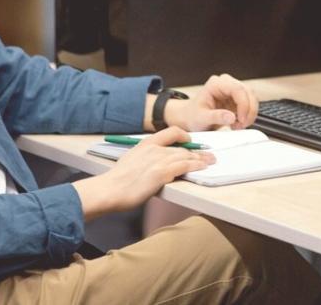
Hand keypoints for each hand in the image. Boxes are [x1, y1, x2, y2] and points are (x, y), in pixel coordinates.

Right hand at [73, 127, 213, 216]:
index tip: (189, 141)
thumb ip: (144, 158)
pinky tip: (202, 167)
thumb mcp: (131, 160)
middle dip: (197, 151)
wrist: (110, 189)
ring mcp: (159, 160)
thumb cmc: (117, 181)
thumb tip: (152, 164)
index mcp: (145, 143)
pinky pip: (185, 166)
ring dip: (200, 159)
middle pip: (182, 146)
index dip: (183, 136)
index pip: (171, 132)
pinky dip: (196, 166)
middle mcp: (154, 148)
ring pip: (186, 155)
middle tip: (208, 154)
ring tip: (210, 161)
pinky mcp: (162, 172)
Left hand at [164, 73, 259, 131]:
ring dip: (249, 113)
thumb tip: (231, 117)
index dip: (243, 104)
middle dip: (248, 110)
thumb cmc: (193, 116)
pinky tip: (238, 123)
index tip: (242, 119)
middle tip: (242, 124)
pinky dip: (247, 115)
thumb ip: (216, 117)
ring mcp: (232, 90)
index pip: (237, 89)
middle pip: (247, 92)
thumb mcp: (202, 118)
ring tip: (239, 125)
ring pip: (251, 98)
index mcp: (216, 84)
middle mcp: (226, 84)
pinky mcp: (236, 99)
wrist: (190, 118)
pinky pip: (249, 104)